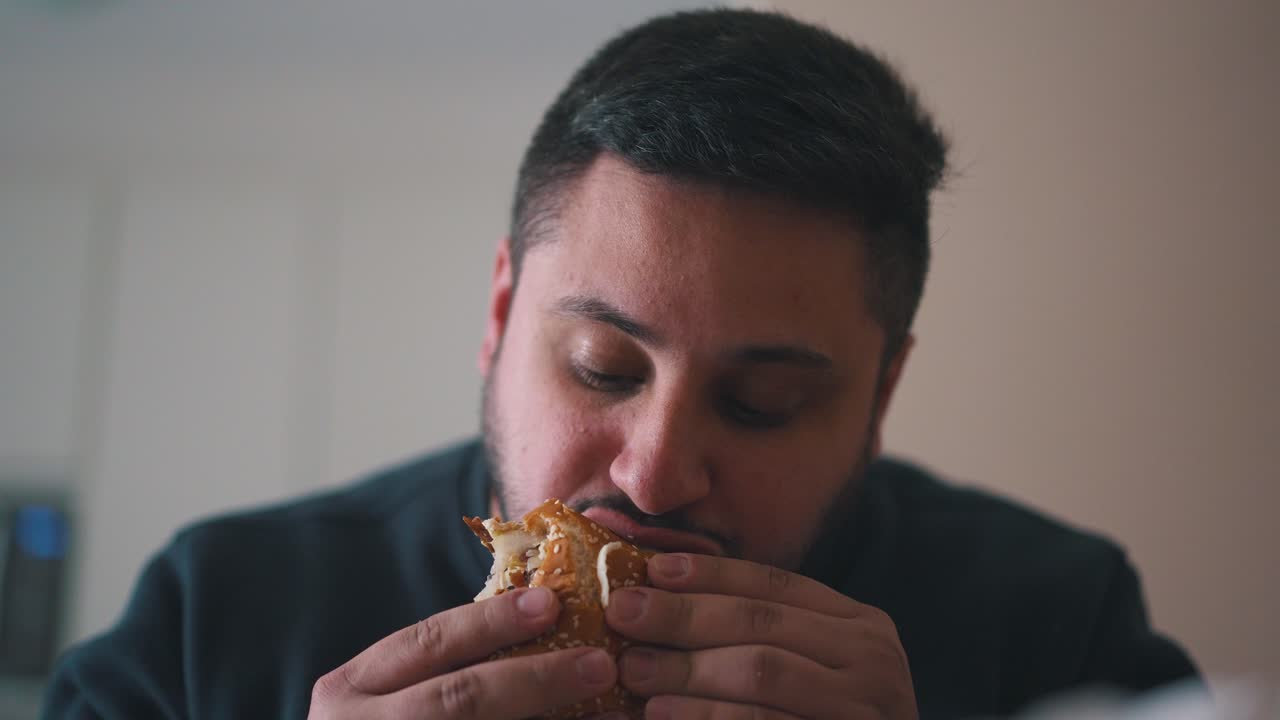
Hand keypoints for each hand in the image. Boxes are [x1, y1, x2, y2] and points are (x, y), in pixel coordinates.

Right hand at [309, 586, 616, 718]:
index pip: (426, 642)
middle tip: (598, 663)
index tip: (550, 602)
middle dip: (535, 679)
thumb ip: (439, 666)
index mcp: (349, 692)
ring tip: (607, 711)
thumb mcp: (385, 696)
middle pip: (460, 698)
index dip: (490, 622)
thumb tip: (539, 616)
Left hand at [605, 554, 916, 719]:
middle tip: (622, 613)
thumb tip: (661, 596)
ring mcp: (866, 707)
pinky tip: (662, 716)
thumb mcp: (808, 668)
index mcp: (860, 624)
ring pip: (762, 670)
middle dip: (683, 616)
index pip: (775, 583)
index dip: (709, 574)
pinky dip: (706, 717)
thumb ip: (758, 636)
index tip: (650, 570)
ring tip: (631, 669)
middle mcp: (874, 657)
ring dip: (687, 669)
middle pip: (761, 623)